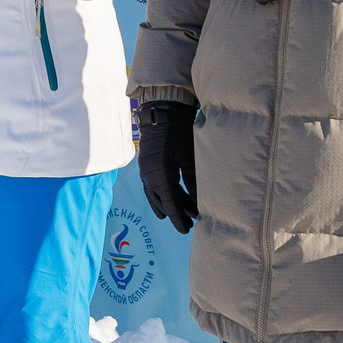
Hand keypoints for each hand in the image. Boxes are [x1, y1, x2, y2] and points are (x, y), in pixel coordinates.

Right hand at [137, 101, 196, 233]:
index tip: (186, 230)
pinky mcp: (146, 166)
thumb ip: (193, 181)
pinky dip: (158, 198)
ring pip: (156, 196)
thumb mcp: (189, 157)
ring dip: (167, 206)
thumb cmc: (179, 133)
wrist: (161, 113)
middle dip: (175, 214)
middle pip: (163, 202)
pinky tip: (163, 204)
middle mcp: (149, 176)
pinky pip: (151, 188)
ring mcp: (145, 171)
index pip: (171, 203)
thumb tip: (197, 202)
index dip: (179, 218)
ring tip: (178, 216)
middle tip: (188, 226)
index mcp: (161, 175)